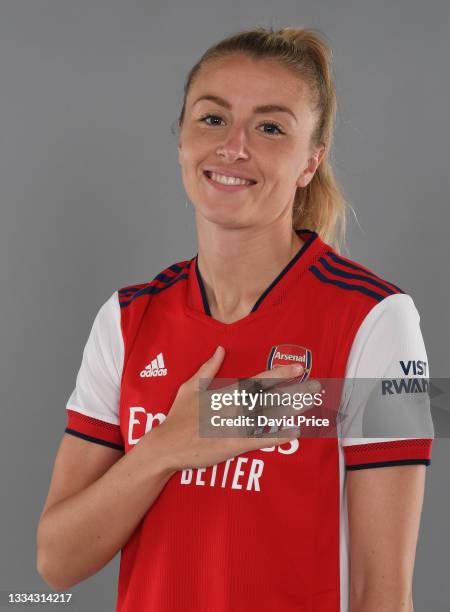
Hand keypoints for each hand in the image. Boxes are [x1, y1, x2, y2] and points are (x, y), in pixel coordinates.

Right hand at [148, 346, 311, 470]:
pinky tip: (293, 432)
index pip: (258, 380)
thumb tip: (220, 350)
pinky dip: (277, 436)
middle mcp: (234, 407)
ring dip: (291, 410)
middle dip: (294, 391)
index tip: (298, 367)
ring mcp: (235, 426)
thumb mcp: (190, 387)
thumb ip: (207, 369)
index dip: (280, 373)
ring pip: (269, 416)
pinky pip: (260, 439)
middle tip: (315, 386)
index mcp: (225, 393)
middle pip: (270, 397)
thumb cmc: (178, 416)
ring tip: (310, 404)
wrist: (166, 445)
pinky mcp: (233, 445)